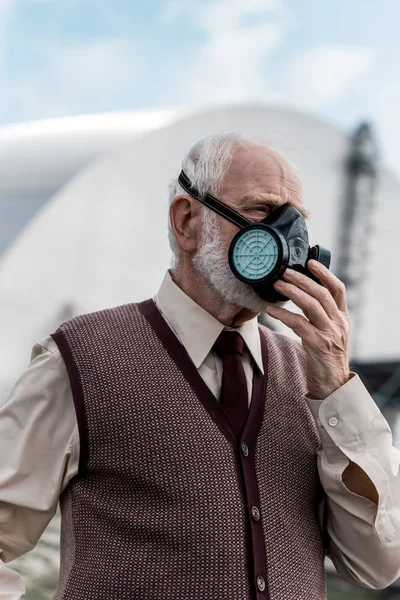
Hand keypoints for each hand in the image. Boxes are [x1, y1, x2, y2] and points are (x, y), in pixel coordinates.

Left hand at [265, 260, 350, 398]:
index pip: (338, 289)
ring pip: (312, 305)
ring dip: (293, 292)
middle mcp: (338, 323)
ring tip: (278, 284)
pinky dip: (283, 315)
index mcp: (342, 318)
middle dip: (302, 280)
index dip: (325, 274)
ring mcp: (329, 333)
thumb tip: (302, 297)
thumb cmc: (326, 358)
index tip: (310, 262)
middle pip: (322, 293)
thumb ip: (321, 317)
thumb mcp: (330, 333)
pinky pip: (298, 324)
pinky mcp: (318, 344)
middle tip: (284, 271)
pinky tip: (270, 310)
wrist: (333, 385)